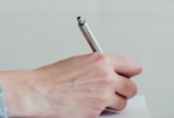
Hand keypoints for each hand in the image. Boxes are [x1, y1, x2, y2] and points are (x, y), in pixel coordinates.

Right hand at [0, 53, 142, 117]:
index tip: (127, 75)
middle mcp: (107, 78)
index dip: (131, 72)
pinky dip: (99, 110)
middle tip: (114, 90)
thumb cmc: (53, 77)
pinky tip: (86, 104)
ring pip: (122, 103)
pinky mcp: (96, 112)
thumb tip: (113, 72)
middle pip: (132, 88)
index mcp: (102, 61)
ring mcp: (103, 96)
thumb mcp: (80, 62)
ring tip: (97, 98)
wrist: (39, 92)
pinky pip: (106, 112)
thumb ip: (100, 66)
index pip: (134, 66)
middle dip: (124, 90)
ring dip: (113, 102)